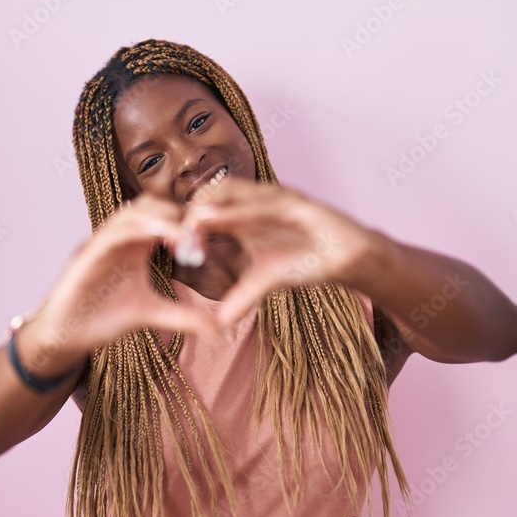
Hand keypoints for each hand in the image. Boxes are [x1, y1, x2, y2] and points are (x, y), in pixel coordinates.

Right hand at [22, 195, 219, 374]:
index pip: (164, 217)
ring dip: (162, 219)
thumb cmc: (103, 318)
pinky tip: (159, 236)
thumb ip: (185, 316)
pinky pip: (112, 233)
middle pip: (152, 206)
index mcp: (135, 244)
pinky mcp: (87, 255)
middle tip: (204, 233)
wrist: (66, 336)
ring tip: (187, 235)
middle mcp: (119, 237)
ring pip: (133, 213)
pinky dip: (135, 230)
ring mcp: (101, 242)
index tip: (214, 237)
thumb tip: (220, 329)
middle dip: (179, 214)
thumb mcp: (152, 314)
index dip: (189, 221)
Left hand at [180, 176, 376, 325]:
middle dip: (190, 212)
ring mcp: (276, 197)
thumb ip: (240, 297)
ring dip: (210, 207)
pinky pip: (263, 204)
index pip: (206, 206)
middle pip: (212, 193)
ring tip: (188, 223)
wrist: (347, 258)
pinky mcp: (297, 203)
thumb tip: (219, 323)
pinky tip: (218, 221)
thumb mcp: (266, 281)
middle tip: (173, 238)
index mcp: (245, 212)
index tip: (169, 247)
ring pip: (234, 193)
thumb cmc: (307, 261)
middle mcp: (257, 199)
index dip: (185, 222)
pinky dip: (239, 212)